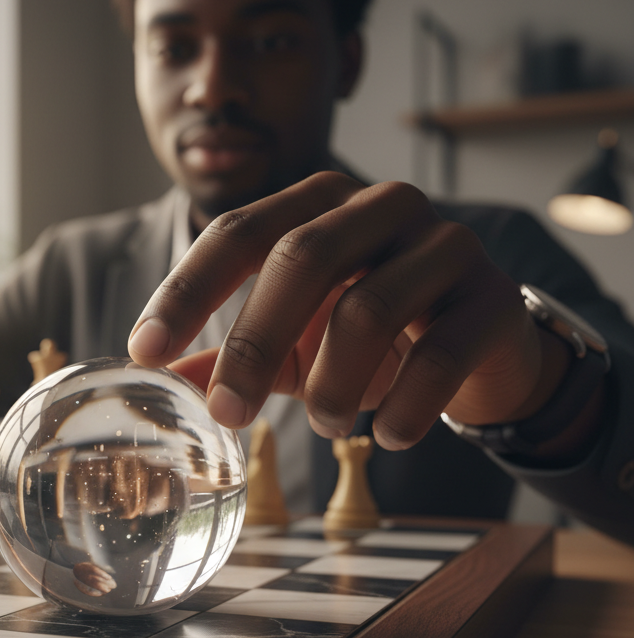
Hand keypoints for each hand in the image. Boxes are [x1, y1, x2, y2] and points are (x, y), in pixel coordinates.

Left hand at [128, 172, 569, 451]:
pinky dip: (402, 407)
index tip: (144, 351)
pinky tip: (387, 435)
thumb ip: (229, 359)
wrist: (478, 345)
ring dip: (333, 386)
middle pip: (302, 258)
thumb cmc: (369, 337)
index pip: (239, 231)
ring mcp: (444, 246)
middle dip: (253, 343)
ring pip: (369, 309)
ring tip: (325, 427)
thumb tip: (160, 383)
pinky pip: (439, 356)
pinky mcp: (493, 298)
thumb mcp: (292, 344)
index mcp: (320, 202)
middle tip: (226, 413)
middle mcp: (381, 207)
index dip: (187, 292)